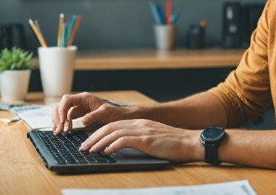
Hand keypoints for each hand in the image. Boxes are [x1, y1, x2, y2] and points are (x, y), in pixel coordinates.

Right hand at [51, 92, 127, 133]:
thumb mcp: (106, 113)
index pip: (67, 100)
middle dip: (57, 117)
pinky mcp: (78, 114)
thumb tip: (82, 122)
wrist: (119, 116)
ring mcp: (77, 107)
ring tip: (58, 132)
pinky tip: (61, 130)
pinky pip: (66, 117)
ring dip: (58, 121)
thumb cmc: (114, 112)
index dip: (62, 110)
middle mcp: (79, 101)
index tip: (62, 122)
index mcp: (84, 97)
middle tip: (58, 131)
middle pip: (61, 105)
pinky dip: (62, 123)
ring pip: (61, 111)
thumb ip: (94, 115)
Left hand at [80, 119, 202, 162]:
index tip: (89, 142)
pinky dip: (113, 146)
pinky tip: (106, 152)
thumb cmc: (175, 144)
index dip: (99, 133)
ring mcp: (143, 130)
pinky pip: (125, 140)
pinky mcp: (147, 139)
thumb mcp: (153, 139)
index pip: (113, 125)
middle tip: (83, 147)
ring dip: (99, 142)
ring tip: (90, 151)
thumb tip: (122, 148)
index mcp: (140, 123)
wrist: (191, 142)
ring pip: (114, 133)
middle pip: (110, 127)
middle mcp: (139, 124)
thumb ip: (139, 139)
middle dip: (94, 137)